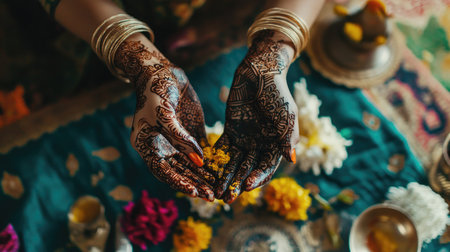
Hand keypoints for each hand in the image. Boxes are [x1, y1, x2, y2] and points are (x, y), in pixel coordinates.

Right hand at [115, 39, 214, 200]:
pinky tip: (221, 170)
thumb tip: (198, 161)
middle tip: (211, 196)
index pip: (163, 170)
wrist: (161, 71)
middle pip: (178, 171)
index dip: (178, 181)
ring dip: (203, 176)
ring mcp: (176, 141)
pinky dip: (209, 162)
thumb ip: (179, 138)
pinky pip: (200, 152)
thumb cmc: (156, 91)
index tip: (193, 190)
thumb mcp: (164, 114)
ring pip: (190, 165)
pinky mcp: (190, 134)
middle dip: (195, 184)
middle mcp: (161, 147)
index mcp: (147, 146)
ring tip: (218, 188)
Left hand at [213, 31, 298, 202]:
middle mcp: (260, 145)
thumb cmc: (277, 93)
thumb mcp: (286, 115)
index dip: (257, 178)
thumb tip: (291, 160)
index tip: (247, 187)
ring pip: (234, 163)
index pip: (266, 168)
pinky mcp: (231, 131)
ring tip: (215, 191)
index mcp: (276, 145)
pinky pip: (223, 148)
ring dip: (225, 177)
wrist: (260, 72)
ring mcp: (245, 139)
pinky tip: (207, 172)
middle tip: (226, 199)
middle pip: (248, 170)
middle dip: (237, 184)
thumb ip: (287, 136)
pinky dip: (216, 160)